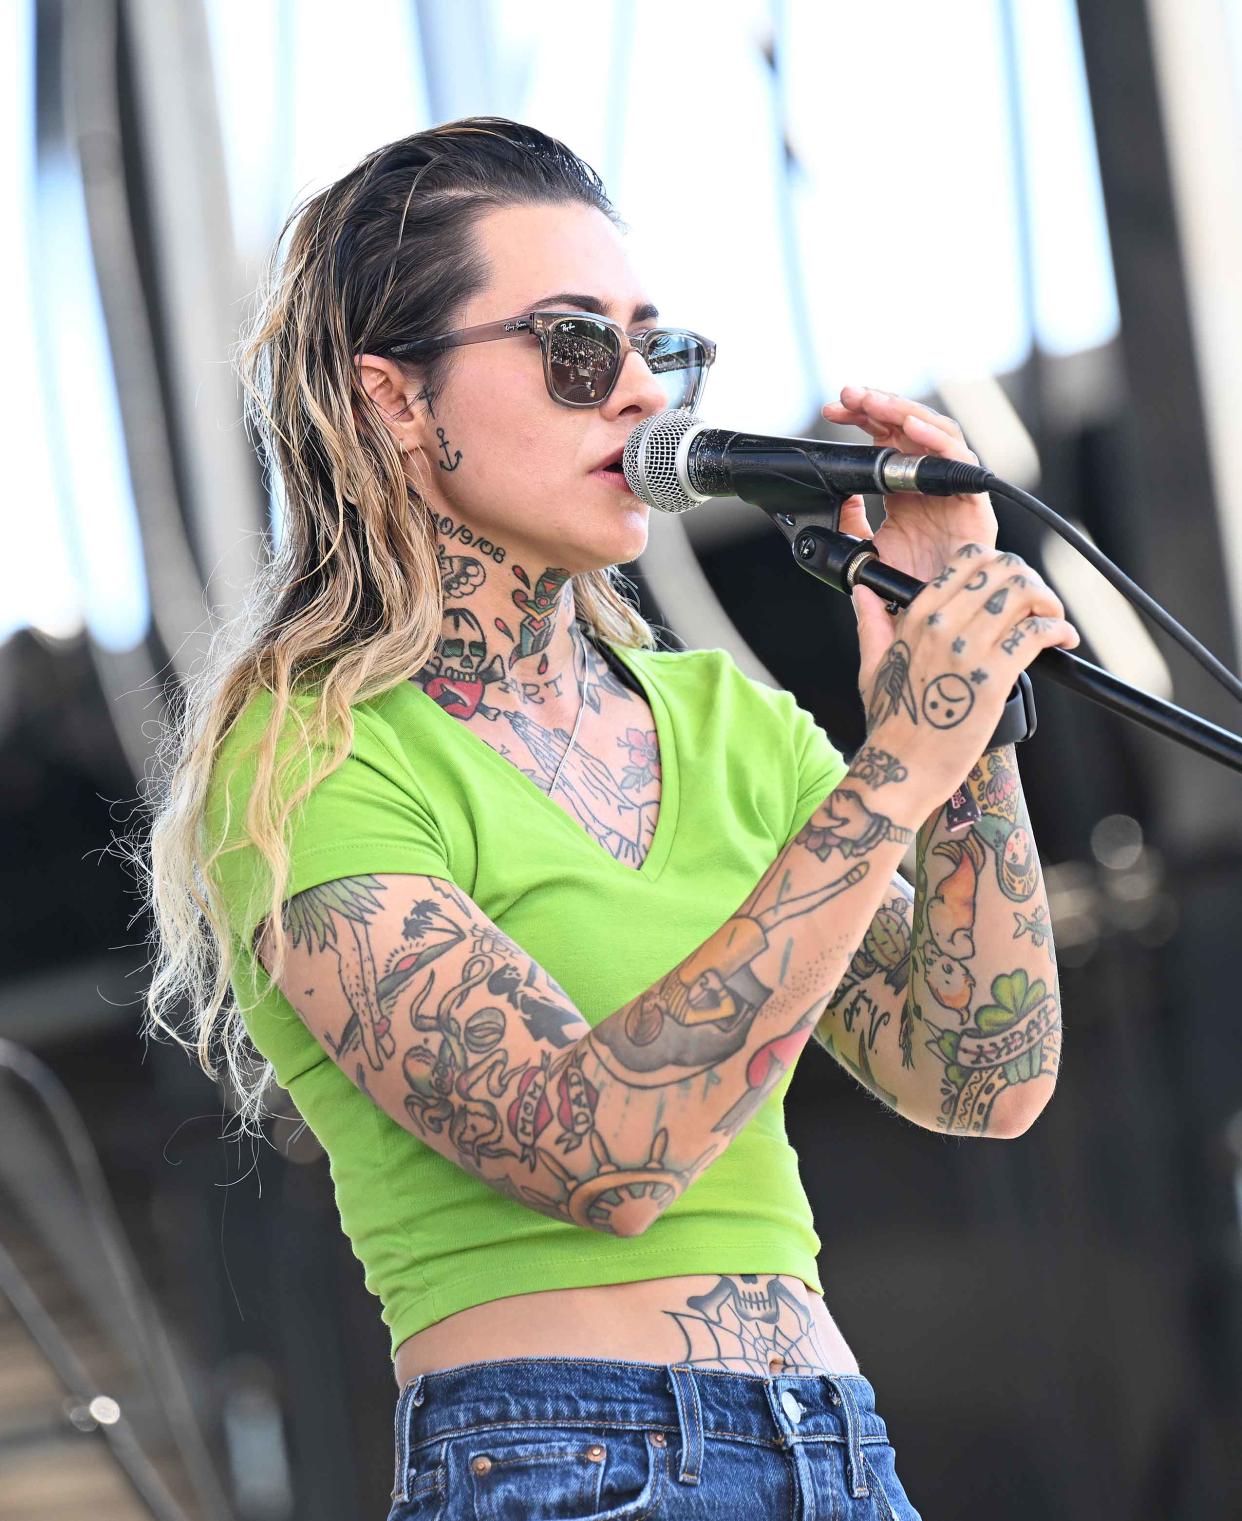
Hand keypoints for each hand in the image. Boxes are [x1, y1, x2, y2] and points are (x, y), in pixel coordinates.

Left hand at [821, 385, 994, 581]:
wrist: (930, 614)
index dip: (861, 419)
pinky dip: (935, 439)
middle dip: (877, 405)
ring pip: (934, 432)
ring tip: (872, 402)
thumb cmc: (905, 586)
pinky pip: (959, 461)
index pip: (884, 438)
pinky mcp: (973, 501)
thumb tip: (839, 495)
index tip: (832, 411)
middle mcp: (930, 481)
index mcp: (904, 487)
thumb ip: (850, 522)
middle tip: (847, 395)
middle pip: (908, 426)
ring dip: (901, 411)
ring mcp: (952, 487)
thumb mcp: (864, 549)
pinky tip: (910, 426)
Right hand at [854, 543, 1079, 811]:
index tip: (1009, 585)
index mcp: (916, 616)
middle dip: (1030, 580)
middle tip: (1038, 603)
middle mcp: (942, 625)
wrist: (901, 769)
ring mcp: (967, 649)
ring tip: (1053, 620)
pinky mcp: (993, 677)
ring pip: (1024, 594)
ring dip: (1049, 602)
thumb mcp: (873, 667)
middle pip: (1003, 569)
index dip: (1000, 564)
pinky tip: (1062, 639)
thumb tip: (863, 594)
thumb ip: (872, 624)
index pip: (969, 558)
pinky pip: (1037, 632)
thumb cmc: (891, 726)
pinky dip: (1058, 630)